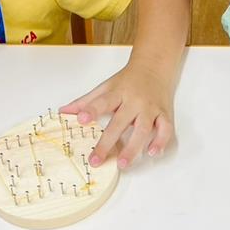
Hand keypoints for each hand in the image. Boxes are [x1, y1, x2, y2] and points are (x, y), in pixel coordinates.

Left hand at [59, 60, 175, 169]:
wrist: (155, 66)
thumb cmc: (128, 80)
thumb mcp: (106, 87)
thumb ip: (86, 101)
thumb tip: (63, 112)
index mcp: (118, 92)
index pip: (103, 101)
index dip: (91, 110)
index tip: (81, 119)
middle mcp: (134, 101)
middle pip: (120, 122)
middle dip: (107, 142)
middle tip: (95, 159)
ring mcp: (150, 108)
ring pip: (143, 129)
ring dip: (133, 147)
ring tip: (122, 164)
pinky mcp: (164, 114)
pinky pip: (165, 129)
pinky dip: (161, 141)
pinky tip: (153, 153)